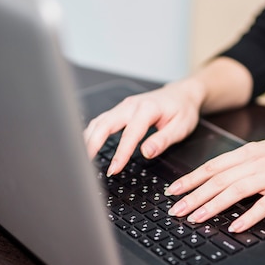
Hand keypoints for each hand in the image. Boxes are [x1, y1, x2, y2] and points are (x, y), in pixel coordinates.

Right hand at [84, 80, 204, 175]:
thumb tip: (146, 152)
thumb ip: (163, 140)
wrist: (182, 94)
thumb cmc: (183, 110)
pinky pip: (101, 121)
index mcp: (147, 109)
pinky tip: (87, 146)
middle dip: (92, 144)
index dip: (121, 153)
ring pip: (99, 121)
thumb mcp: (181, 127)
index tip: (114, 169)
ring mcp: (123, 106)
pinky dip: (92, 133)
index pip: (130, 134)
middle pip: (104, 124)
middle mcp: (131, 105)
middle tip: (85, 164)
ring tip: (82, 158)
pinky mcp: (120, 110)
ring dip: (88, 139)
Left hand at [166, 138, 264, 232]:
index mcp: (248, 152)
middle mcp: (256, 161)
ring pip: (235, 191)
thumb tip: (217, 177)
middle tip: (176, 210)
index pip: (212, 167)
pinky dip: (248, 216)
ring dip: (212, 206)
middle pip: (218, 180)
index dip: (190, 179)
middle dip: (193, 196)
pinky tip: (235, 226)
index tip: (173, 192)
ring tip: (196, 219)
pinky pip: (264, 205)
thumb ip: (242, 164)